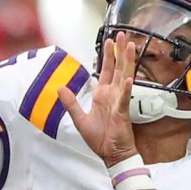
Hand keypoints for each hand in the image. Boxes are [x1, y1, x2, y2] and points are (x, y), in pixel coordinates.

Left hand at [55, 49, 137, 165]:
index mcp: (103, 95)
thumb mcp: (79, 119)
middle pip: (117, 68)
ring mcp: (119, 102)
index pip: (106, 71)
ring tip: (131, 47)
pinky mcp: (122, 112)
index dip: (108, 56)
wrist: (111, 154)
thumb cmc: (100, 139)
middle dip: (119, 51)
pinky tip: (127, 79)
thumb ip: (70, 103)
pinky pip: (124, 98)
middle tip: (123, 35)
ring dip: (127, 62)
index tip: (110, 42)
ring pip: (124, 77)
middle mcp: (113, 95)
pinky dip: (125, 89)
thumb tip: (60, 88)